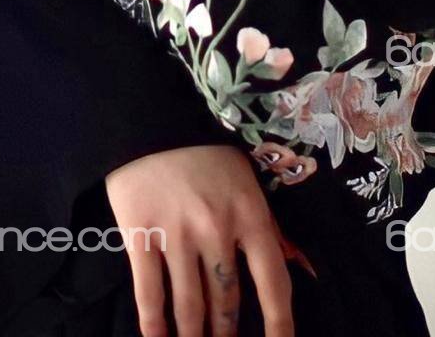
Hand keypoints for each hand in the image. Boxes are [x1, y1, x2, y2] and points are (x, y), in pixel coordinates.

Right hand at [105, 144, 295, 336]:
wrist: (151, 120)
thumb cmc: (205, 152)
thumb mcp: (246, 180)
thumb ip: (266, 224)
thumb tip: (293, 264)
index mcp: (249, 214)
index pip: (273, 283)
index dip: (279, 325)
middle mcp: (217, 229)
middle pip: (227, 302)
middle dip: (227, 335)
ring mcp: (177, 235)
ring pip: (190, 307)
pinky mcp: (140, 236)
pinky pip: (149, 294)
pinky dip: (155, 327)